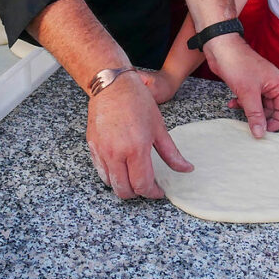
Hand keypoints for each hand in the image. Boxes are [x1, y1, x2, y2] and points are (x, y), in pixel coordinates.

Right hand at [86, 72, 191, 199]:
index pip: (143, 185)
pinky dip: (111, 176)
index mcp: (136, 148)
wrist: (112, 85)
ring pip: (110, 184)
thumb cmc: (137, 101)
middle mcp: (116, 153)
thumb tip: (186, 169)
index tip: (158, 191)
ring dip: (123, 186)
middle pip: (125, 190)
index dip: (152, 193)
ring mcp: (102, 151)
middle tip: (146, 186)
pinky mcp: (92, 146)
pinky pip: (100, 171)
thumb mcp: (159, 127)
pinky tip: (121, 167)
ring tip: (133, 177)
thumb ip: (171, 153)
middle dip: (138, 193)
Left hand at [205, 35, 278, 137]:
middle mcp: (270, 83)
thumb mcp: (248, 93)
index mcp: (277, 83)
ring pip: (259, 104)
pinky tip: (232, 103)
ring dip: (250, 110)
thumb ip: (255, 114)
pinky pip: (249, 99)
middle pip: (273, 108)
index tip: (266, 130)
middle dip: (262, 117)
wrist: (220, 48)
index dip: (278, 121)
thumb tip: (260, 133)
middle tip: (252, 125)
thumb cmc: (238, 64)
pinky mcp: (247, 83)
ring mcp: (259, 83)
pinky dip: (242, 103)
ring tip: (240, 111)